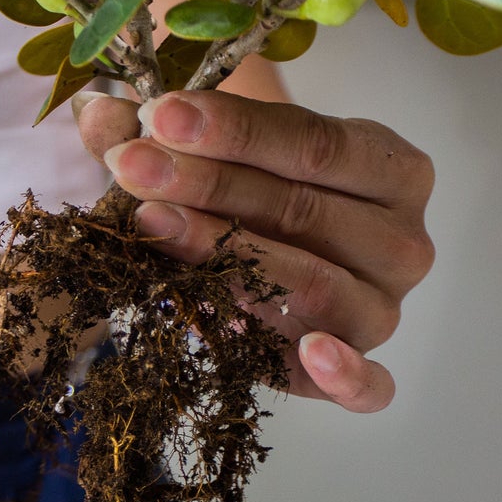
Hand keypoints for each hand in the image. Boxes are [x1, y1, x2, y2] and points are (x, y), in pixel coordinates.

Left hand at [74, 90, 435, 412]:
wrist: (268, 242)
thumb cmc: (252, 181)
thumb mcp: (217, 143)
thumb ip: (161, 129)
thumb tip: (96, 114)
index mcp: (395, 168)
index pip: (315, 144)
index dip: (235, 129)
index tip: (162, 115)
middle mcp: (404, 241)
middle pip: (304, 210)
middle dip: (208, 184)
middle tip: (132, 167)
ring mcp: (385, 310)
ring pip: (314, 286)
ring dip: (228, 256)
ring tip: (151, 225)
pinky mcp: (363, 372)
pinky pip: (370, 386)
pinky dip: (346, 374)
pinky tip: (311, 353)